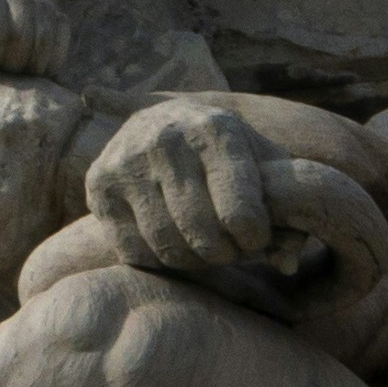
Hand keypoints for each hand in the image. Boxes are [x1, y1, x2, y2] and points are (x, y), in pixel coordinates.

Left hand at [0, 0, 65, 77]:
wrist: (3, 20)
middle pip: (21, 36)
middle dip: (12, 63)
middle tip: (5, 71)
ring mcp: (43, 4)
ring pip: (44, 41)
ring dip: (31, 66)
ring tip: (19, 72)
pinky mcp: (60, 18)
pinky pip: (61, 44)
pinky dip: (50, 63)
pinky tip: (36, 69)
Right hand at [82, 96, 274, 273]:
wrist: (163, 122)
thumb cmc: (225, 154)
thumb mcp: (264, 166)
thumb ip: (286, 209)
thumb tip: (288, 263)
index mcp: (214, 129)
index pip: (240, 213)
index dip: (255, 238)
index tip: (255, 238)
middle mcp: (166, 139)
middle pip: (202, 233)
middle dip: (225, 254)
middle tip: (230, 251)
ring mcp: (127, 161)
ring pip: (166, 245)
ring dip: (193, 261)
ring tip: (205, 250)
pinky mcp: (99, 184)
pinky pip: (133, 250)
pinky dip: (158, 260)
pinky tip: (173, 244)